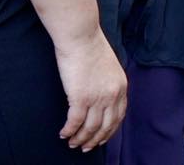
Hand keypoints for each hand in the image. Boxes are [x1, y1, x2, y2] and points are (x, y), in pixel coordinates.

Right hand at [53, 29, 126, 150]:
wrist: (80, 35)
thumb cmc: (90, 45)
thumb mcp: (109, 65)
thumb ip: (108, 81)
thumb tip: (100, 94)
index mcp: (120, 86)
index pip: (118, 116)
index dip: (109, 131)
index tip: (101, 138)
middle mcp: (112, 95)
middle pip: (105, 126)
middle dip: (95, 140)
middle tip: (85, 148)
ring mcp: (97, 97)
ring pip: (89, 128)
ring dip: (80, 139)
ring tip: (71, 143)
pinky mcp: (80, 97)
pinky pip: (74, 122)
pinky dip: (69, 131)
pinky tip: (63, 134)